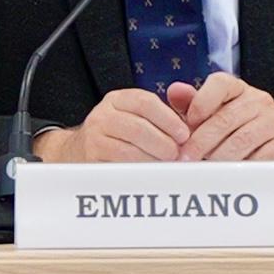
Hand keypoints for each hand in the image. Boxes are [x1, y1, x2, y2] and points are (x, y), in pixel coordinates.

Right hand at [35, 89, 189, 163]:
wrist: (79, 150)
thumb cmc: (121, 135)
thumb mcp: (138, 116)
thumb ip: (165, 114)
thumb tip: (194, 122)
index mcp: (118, 99)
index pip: (146, 103)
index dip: (169, 119)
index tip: (185, 134)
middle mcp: (103, 115)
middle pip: (138, 128)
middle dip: (163, 143)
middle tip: (178, 155)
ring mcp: (94, 137)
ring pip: (129, 150)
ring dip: (153, 160)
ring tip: (167, 165)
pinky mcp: (91, 159)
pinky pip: (119, 167)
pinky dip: (139, 171)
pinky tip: (151, 173)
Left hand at [165, 72, 273, 165]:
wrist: (271, 151)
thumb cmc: (233, 133)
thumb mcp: (210, 117)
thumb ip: (191, 105)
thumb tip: (174, 91)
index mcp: (238, 88)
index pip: (219, 83)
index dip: (200, 103)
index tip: (188, 124)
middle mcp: (259, 100)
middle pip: (225, 118)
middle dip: (200, 141)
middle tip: (185, 159)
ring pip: (239, 140)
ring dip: (217, 157)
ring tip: (203, 168)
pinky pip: (258, 157)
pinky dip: (239, 168)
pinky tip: (227, 174)